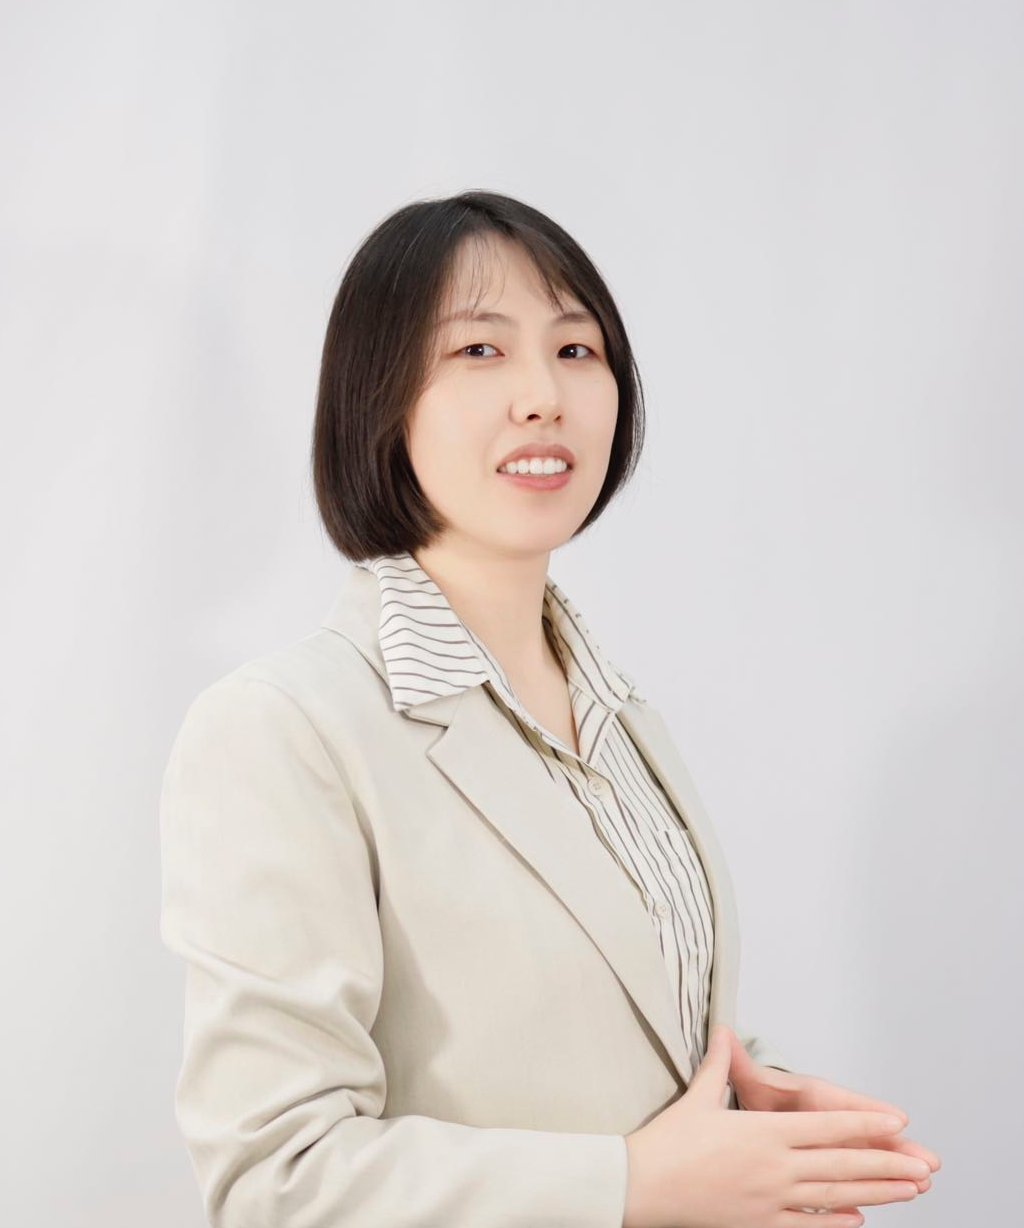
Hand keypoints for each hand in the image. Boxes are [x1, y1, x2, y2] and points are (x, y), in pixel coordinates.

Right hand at [621, 1024, 930, 1227]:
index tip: (897, 1123)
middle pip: (841, 1164)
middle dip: (885, 1165)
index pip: (826, 1127)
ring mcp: (769, 1199)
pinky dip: (836, 1225)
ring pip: (833, 1196)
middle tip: (922, 1167)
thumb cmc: (667, 1141)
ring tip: (907, 1192)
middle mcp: (774, 1166)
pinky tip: (860, 1221)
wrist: (641, 1185)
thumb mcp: (697, 1096)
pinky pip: (807, 1226)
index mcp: (763, 1131)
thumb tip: (722, 1028)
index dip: (865, 1125)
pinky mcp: (758, 1224)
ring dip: (874, 1194)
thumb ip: (718, 1063)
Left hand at [728, 1032, 941, 1196]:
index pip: (839, 1103)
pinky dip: (862, 1188)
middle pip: (863, 1134)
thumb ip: (735, 1062)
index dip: (866, 1111)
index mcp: (807, 1096)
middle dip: (894, 1147)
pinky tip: (878, 1204)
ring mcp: (827, 1140)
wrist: (752, 1100)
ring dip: (890, 1168)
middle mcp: (823, 1118)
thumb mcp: (746, 1078)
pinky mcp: (824, 1159)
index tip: (897, 1119)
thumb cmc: (755, 1089)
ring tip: (922, 1183)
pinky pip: (847, 1174)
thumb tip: (722, 1033)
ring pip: (862, 1156)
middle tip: (927, 1161)